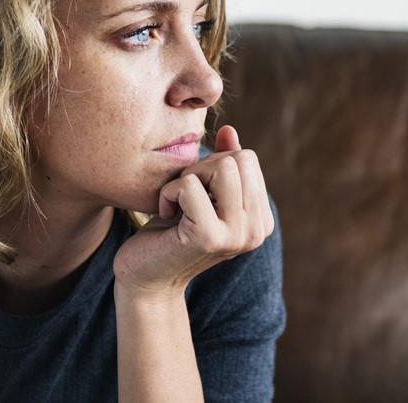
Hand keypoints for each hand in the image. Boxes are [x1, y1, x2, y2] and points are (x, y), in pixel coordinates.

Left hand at [113, 125, 274, 296]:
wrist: (146, 277)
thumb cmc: (170, 232)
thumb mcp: (201, 193)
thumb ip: (221, 164)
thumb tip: (229, 130)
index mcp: (261, 219)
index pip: (248, 158)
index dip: (213, 165)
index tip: (196, 194)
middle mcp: (257, 230)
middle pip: (238, 158)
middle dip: (203, 167)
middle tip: (184, 197)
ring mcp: (237, 235)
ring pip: (222, 167)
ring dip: (188, 177)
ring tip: (178, 203)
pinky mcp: (209, 238)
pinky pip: (190, 186)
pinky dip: (169, 193)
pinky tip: (166, 215)